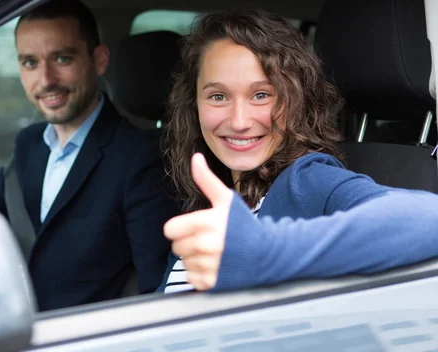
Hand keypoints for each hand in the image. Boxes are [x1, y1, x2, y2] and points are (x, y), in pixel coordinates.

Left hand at [163, 153, 233, 289]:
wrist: (269, 253)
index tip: (192, 228)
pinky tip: (215, 266)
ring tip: (214, 254)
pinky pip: (192, 278)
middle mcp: (206, 245)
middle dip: (188, 244)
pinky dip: (201, 275)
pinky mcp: (213, 282)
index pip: (170, 230)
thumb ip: (207, 180)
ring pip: (184, 263)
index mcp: (206, 222)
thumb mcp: (226, 199)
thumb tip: (196, 158)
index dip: (179, 229)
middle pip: (176, 248)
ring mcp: (210, 265)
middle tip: (206, 240)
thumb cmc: (245, 225)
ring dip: (195, 260)